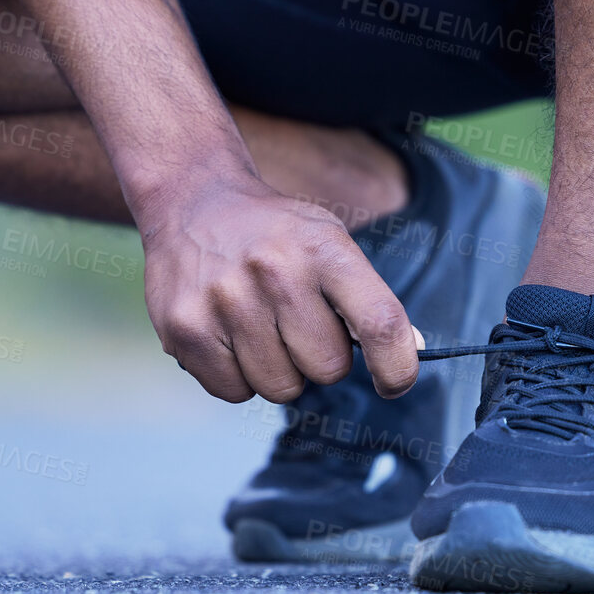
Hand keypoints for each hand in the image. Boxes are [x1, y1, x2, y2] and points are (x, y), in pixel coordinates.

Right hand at [138, 175, 419, 403]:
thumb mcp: (328, 240)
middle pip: (327, 369)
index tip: (394, 382)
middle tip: (295, 322)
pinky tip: (228, 333)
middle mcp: (274, 272)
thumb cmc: (272, 232)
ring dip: (276, 369)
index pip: (379, 323)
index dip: (397, 366)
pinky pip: (234, 392)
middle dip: (318, 358)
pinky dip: (237, 375)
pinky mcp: (184, 329)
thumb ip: (368, 296)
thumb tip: (409, 349)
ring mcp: (225, 302)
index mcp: (322, 248)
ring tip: (258, 324)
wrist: (192, 201)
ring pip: (279, 388)